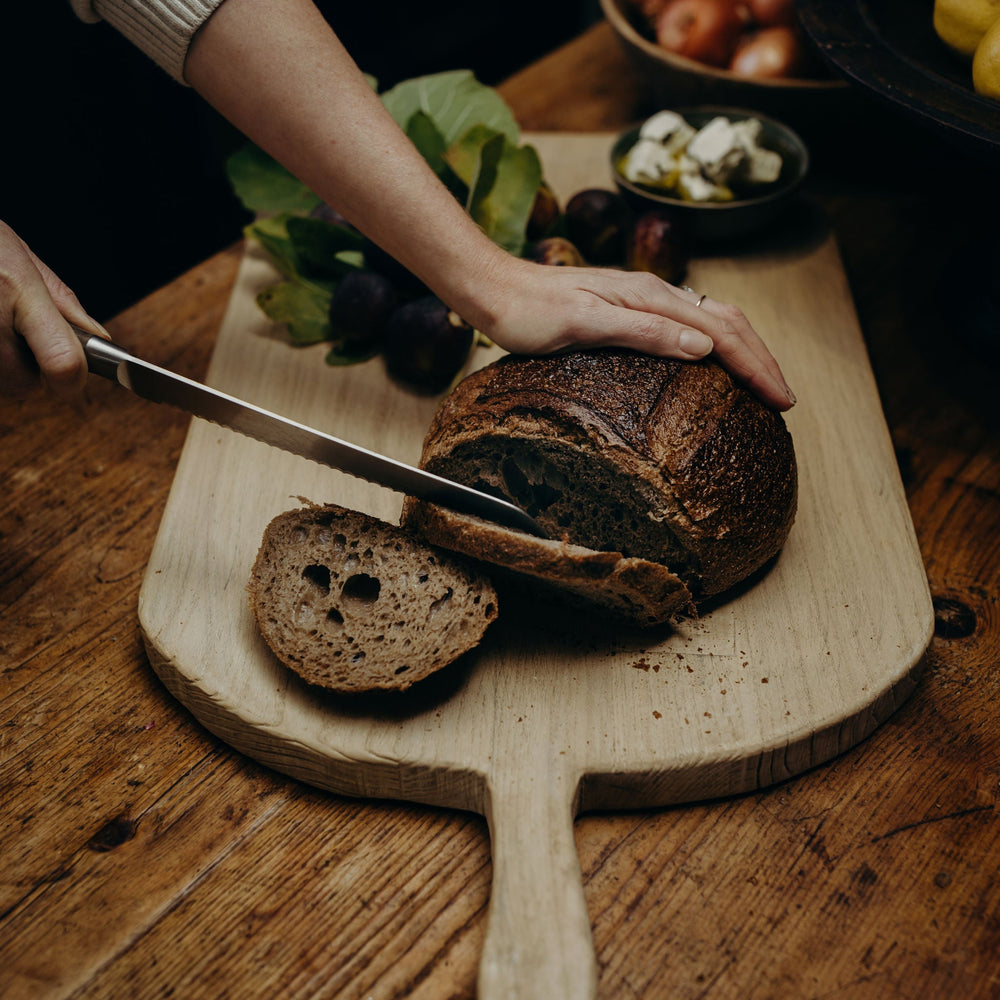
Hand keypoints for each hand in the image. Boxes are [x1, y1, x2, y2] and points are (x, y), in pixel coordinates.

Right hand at [0, 220, 105, 399]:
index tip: (72, 376)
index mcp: (17, 289)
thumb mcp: (22, 257)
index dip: (72, 378)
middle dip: (28, 368)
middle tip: (17, 335)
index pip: (62, 361)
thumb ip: (62, 302)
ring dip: (3, 367)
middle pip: (23, 384)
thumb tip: (98, 337)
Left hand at [474, 258, 796, 411]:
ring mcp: (644, 300)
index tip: (782, 399)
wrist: (494, 289)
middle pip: (729, 323)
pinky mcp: (630, 309)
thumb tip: (704, 347)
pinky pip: (689, 325)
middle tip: (785, 399)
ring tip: (763, 383)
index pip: (724, 332)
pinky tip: (714, 365)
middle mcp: (655, 294)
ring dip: (745, 351)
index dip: (757, 366)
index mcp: (652, 298)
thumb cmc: (530, 312)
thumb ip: (644, 331)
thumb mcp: (585, 326)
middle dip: (762, 359)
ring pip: (713, 322)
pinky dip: (717, 346)